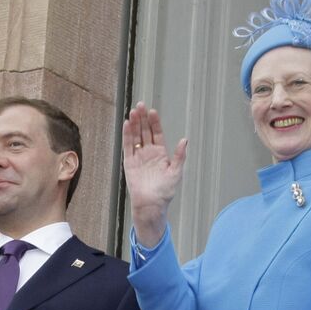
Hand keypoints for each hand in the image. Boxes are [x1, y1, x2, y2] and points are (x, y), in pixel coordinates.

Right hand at [122, 102, 187, 248]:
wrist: (151, 204)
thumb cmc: (165, 191)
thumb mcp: (176, 172)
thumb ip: (180, 156)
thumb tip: (185, 140)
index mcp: (160, 153)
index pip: (157, 133)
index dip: (155, 122)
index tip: (153, 112)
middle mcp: (148, 152)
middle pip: (144, 131)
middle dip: (143, 118)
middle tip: (141, 105)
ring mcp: (138, 156)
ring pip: (135, 136)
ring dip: (134, 124)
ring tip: (133, 111)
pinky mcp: (129, 162)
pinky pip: (127, 146)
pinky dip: (126, 135)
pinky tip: (126, 124)